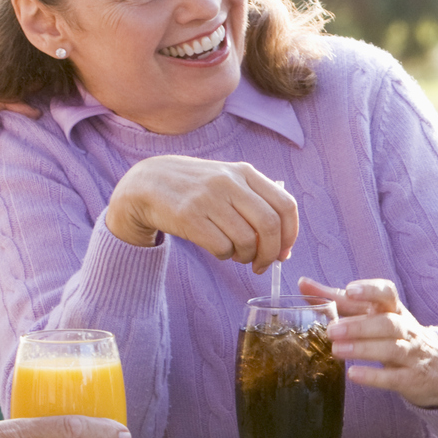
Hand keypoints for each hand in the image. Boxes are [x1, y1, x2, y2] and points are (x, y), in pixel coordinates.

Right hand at [104, 156, 295, 272]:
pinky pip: (222, 247)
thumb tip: (284, 245)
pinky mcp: (188, 216)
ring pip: (246, 240)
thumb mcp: (228, 181)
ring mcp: (208, 198)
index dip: (290, 235)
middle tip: (262, 264)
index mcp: (245, 172)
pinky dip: (225, 256)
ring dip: (246, 257)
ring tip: (237, 255)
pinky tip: (219, 250)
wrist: (147, 183)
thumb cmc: (196, 189)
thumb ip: (257, 203)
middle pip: (269, 226)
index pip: (285, 206)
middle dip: (271, 253)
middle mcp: (229, 182)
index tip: (283, 252)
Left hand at [303, 277, 437, 408]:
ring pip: (391, 348)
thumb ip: (339, 301)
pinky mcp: (410, 378)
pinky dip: (374, 376)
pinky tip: (353, 375)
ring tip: (336, 350)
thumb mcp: (373, 315)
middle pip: (387, 323)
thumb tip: (303, 284)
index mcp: (394, 310)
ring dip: (363, 348)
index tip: (350, 290)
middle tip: (331, 330)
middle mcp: (405, 329)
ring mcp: (410, 354)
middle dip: (359, 326)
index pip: (388, 293)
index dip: (371, 290)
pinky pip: (394, 377)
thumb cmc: (396, 335)